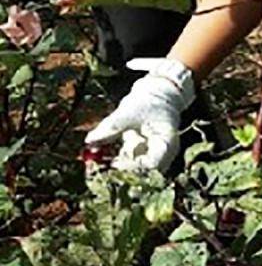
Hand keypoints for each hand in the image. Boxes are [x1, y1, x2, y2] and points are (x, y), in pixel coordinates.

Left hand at [84, 58, 195, 172]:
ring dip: (114, 169)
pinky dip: (112, 162)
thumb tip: (90, 140)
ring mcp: (150, 154)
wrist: (158, 93)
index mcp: (166, 143)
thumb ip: (110, 127)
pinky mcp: (139, 153)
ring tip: (96, 165)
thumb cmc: (150, 100)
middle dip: (119, 172)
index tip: (113, 163)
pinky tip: (100, 159)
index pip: (152, 164)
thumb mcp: (130, 112)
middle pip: (143, 172)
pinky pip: (125, 163)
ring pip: (133, 170)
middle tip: (99, 169)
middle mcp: (162, 153)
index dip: (133, 167)